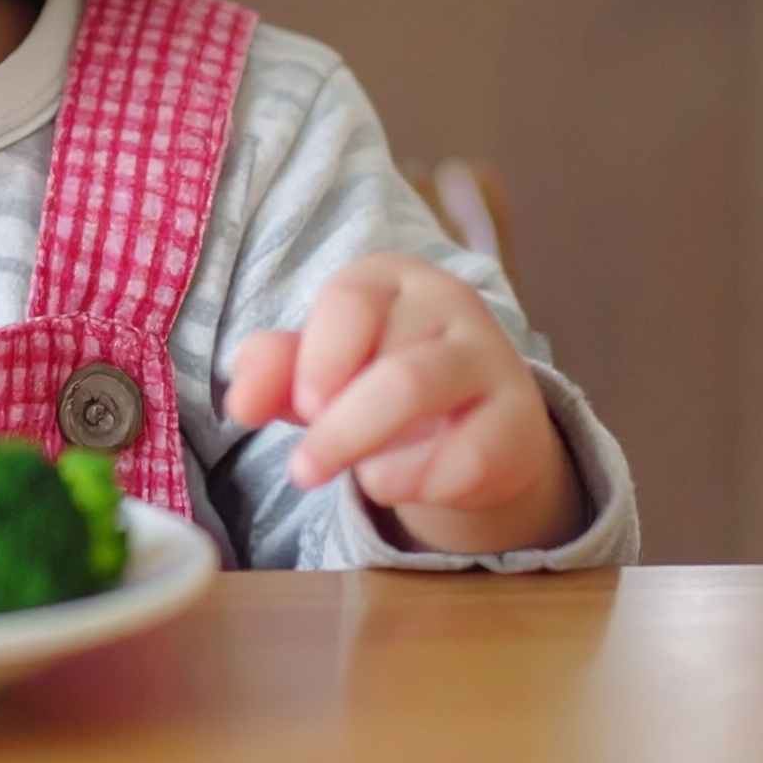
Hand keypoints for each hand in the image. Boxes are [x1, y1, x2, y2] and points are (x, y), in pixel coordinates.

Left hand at [224, 254, 584, 554]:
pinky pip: (472, 457)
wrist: (466, 427)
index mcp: (390, 279)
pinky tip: (399, 483)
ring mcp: (493, 359)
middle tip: (304, 469)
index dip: (319, 357)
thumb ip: (272, 372)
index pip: (351, 299)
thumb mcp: (316, 370)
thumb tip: (239, 402)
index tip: (302, 407)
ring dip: (373, 449)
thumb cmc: (372, 380)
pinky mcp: (523, 421)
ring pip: (428, 396)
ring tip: (355, 477)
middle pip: (392, 366)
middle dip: (339, 428)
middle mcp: (449, 303)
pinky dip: (422, 481)